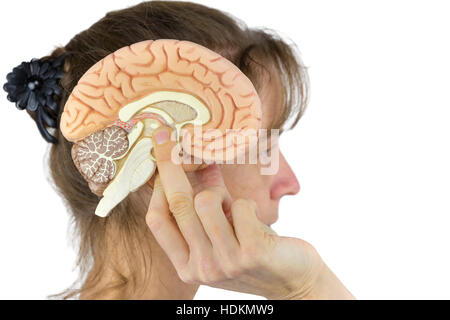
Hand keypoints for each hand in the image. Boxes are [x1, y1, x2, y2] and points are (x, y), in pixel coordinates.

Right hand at [145, 126, 353, 298]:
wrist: (294, 280)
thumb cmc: (254, 251)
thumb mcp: (221, 233)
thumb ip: (204, 204)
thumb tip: (194, 160)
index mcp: (186, 266)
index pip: (157, 219)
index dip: (157, 182)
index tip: (159, 151)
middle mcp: (201, 268)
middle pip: (178, 203)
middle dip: (171, 164)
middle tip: (168, 137)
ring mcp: (226, 263)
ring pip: (206, 201)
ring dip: (222, 194)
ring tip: (236, 209)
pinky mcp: (251, 253)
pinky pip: (240, 206)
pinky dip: (248, 206)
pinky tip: (258, 222)